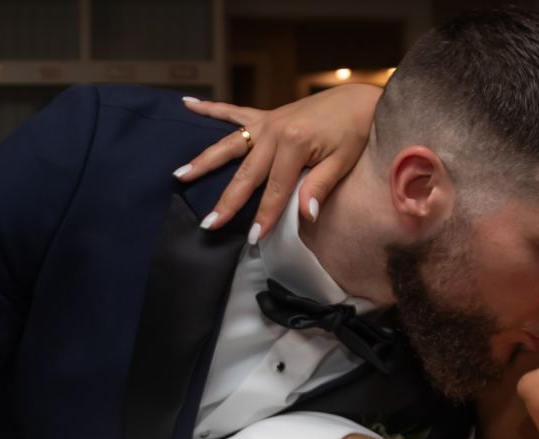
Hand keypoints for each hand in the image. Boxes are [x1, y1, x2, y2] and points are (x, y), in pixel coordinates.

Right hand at [177, 83, 382, 240]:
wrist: (358, 99)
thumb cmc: (353, 132)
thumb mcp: (343, 161)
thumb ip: (320, 186)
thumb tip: (307, 216)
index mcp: (294, 144)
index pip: (276, 190)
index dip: (264, 216)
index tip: (252, 238)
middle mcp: (274, 132)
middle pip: (245, 174)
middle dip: (227, 201)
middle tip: (208, 223)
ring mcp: (267, 122)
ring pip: (229, 145)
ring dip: (204, 161)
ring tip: (180, 175)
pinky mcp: (266, 116)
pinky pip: (233, 111)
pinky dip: (209, 108)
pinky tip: (187, 104)